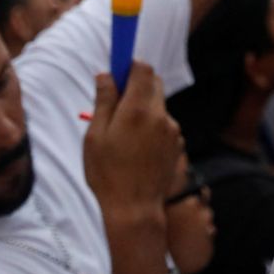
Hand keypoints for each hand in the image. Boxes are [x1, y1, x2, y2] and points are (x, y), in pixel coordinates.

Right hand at [83, 63, 180, 218]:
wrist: (135, 210)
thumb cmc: (108, 174)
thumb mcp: (95, 136)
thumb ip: (103, 102)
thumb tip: (106, 75)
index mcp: (138, 110)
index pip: (143, 69)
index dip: (130, 64)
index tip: (118, 68)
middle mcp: (160, 115)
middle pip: (154, 83)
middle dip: (137, 85)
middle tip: (117, 100)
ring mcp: (172, 130)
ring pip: (158, 105)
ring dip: (144, 108)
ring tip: (123, 133)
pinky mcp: (177, 144)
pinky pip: (164, 125)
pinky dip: (152, 127)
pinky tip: (137, 148)